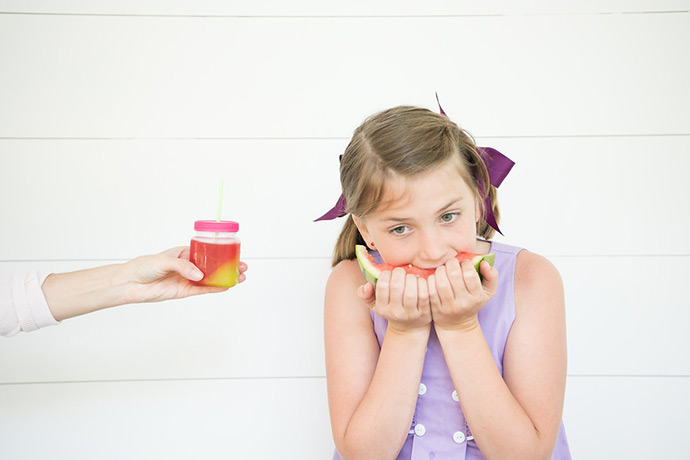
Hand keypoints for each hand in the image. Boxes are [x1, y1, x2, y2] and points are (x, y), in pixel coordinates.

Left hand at [121, 246, 247, 303]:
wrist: (130, 284)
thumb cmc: (143, 267)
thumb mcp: (164, 261)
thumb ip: (182, 266)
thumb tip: (199, 275)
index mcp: (184, 253)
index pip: (206, 251)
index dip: (220, 252)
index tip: (233, 252)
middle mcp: (188, 266)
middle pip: (212, 266)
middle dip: (228, 266)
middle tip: (242, 267)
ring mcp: (187, 279)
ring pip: (211, 279)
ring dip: (225, 278)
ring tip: (240, 277)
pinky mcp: (184, 291)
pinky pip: (203, 290)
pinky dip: (215, 289)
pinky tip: (226, 287)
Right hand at [358, 267, 431, 333]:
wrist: (409, 328)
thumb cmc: (390, 309)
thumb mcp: (374, 304)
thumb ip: (364, 294)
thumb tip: (367, 285)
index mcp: (382, 308)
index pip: (382, 286)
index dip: (386, 274)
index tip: (389, 272)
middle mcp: (395, 313)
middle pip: (397, 286)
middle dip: (399, 273)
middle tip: (401, 271)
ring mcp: (410, 314)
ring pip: (411, 291)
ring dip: (411, 278)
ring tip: (410, 276)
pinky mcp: (424, 313)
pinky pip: (424, 294)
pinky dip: (423, 284)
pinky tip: (420, 281)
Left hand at [429, 258, 497, 331]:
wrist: (458, 324)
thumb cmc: (473, 302)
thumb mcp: (488, 291)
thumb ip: (492, 276)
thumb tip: (484, 263)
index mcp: (476, 297)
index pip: (470, 274)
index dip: (466, 264)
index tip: (464, 263)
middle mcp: (463, 303)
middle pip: (454, 275)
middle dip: (452, 263)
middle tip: (452, 263)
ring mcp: (449, 306)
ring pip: (441, 282)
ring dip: (441, 270)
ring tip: (444, 269)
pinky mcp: (436, 308)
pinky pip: (431, 290)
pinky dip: (432, 279)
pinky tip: (436, 277)